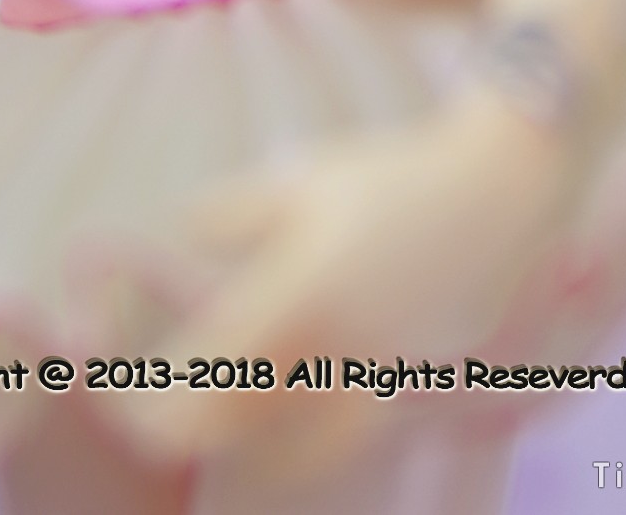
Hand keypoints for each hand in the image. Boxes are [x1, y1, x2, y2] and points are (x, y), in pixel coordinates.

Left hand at [132, 91, 563, 489]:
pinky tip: (283, 433)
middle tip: (154, 424)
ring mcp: (380, 375)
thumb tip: (184, 233)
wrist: (498, 190)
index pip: (209, 373)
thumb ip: (231, 213)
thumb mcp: (302, 179)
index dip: (157, 399)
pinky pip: (343, 438)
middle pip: (242, 423)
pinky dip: (302, 447)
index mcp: (303, 290)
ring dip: (246, 446)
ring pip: (293, 448)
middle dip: (188, 430)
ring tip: (215, 432)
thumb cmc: (391, 177)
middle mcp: (339, 345)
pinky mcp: (412, 387)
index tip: (127, 398)